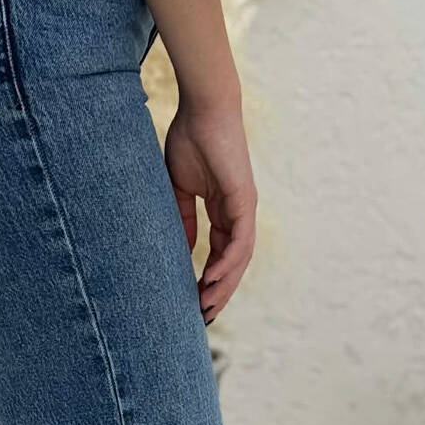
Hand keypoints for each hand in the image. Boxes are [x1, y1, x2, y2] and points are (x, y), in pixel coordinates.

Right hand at [164, 81, 256, 324]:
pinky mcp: (245, 200)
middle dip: (219, 290)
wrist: (203, 109)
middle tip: (202, 315)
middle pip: (233, 262)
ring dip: (225, 284)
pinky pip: (240, 239)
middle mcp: (237, 213)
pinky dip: (228, 261)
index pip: (219, 253)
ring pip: (240, 257)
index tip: (192, 300)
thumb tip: (179, 248)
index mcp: (221, 210)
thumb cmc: (189, 139)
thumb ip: (181, 217)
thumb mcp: (179, 188)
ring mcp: (244, 207)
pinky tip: (214, 279)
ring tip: (208, 306)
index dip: (208, 278)